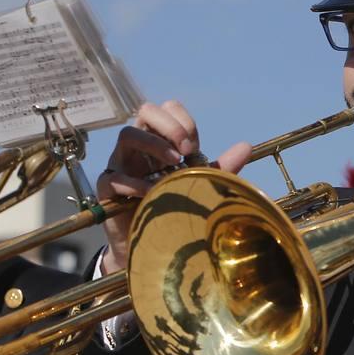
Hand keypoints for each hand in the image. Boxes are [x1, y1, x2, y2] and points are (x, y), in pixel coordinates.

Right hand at [97, 101, 250, 274]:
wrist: (151, 245)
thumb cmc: (173, 206)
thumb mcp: (199, 184)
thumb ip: (221, 167)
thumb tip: (246, 146)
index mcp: (159, 140)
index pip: (166, 109)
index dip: (182, 121)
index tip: (195, 146)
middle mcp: (138, 147)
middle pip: (146, 111)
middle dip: (169, 125)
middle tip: (187, 149)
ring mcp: (120, 165)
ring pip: (127, 135)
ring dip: (153, 145)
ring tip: (174, 164)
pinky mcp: (107, 190)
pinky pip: (114, 177)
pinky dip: (134, 183)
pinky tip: (152, 193)